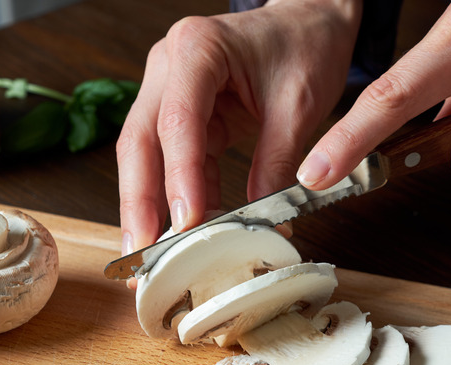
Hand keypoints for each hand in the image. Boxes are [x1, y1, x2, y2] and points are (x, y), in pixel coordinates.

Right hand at [116, 0, 361, 259]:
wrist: (311, 18)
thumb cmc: (306, 44)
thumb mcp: (300, 105)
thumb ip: (277, 160)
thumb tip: (264, 222)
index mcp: (198, 50)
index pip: (178, 122)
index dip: (179, 178)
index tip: (186, 224)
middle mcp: (172, 66)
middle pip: (141, 141)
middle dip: (139, 202)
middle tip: (140, 254)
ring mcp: (172, 88)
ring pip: (149, 154)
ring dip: (151, 206)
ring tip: (153, 255)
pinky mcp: (187, 110)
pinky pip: (178, 158)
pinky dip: (183, 194)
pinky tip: (188, 230)